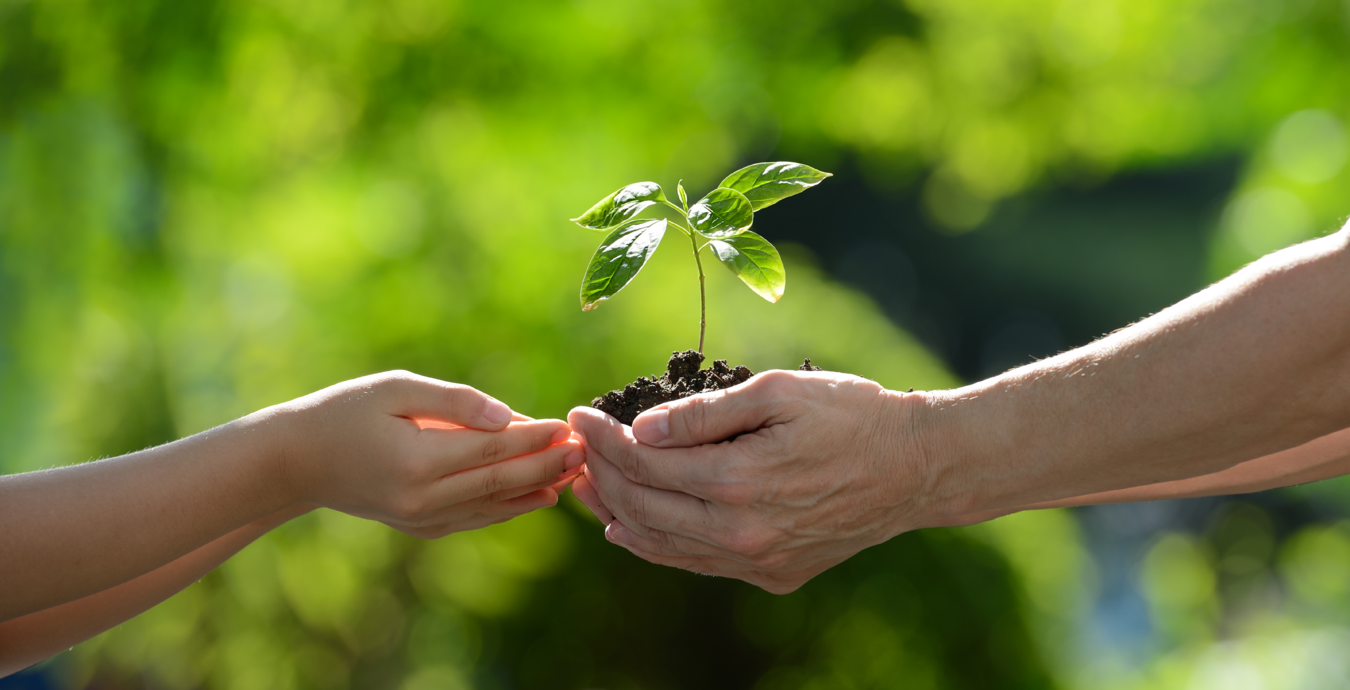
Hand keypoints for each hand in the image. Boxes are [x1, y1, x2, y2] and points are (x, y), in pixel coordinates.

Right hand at [265, 371, 583, 537]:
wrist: (296, 462)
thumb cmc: (345, 411)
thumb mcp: (395, 389)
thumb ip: (454, 401)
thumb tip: (507, 415)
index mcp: (417, 460)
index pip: (492, 448)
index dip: (533, 436)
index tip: (565, 424)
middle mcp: (423, 498)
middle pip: (501, 480)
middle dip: (547, 465)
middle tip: (585, 450)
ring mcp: (422, 519)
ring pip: (494, 505)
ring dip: (538, 488)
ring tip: (575, 473)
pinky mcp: (420, 528)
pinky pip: (476, 518)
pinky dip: (511, 508)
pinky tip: (540, 497)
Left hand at [567, 369, 931, 593]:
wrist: (917, 467)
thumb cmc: (852, 414)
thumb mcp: (779, 391)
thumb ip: (706, 413)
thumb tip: (642, 428)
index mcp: (740, 481)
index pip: (645, 462)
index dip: (604, 437)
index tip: (581, 413)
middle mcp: (742, 533)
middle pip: (643, 506)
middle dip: (601, 472)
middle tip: (578, 444)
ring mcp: (757, 561)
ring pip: (662, 544)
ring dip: (617, 512)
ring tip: (587, 485)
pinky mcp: (772, 575)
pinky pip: (695, 563)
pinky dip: (655, 546)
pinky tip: (629, 529)